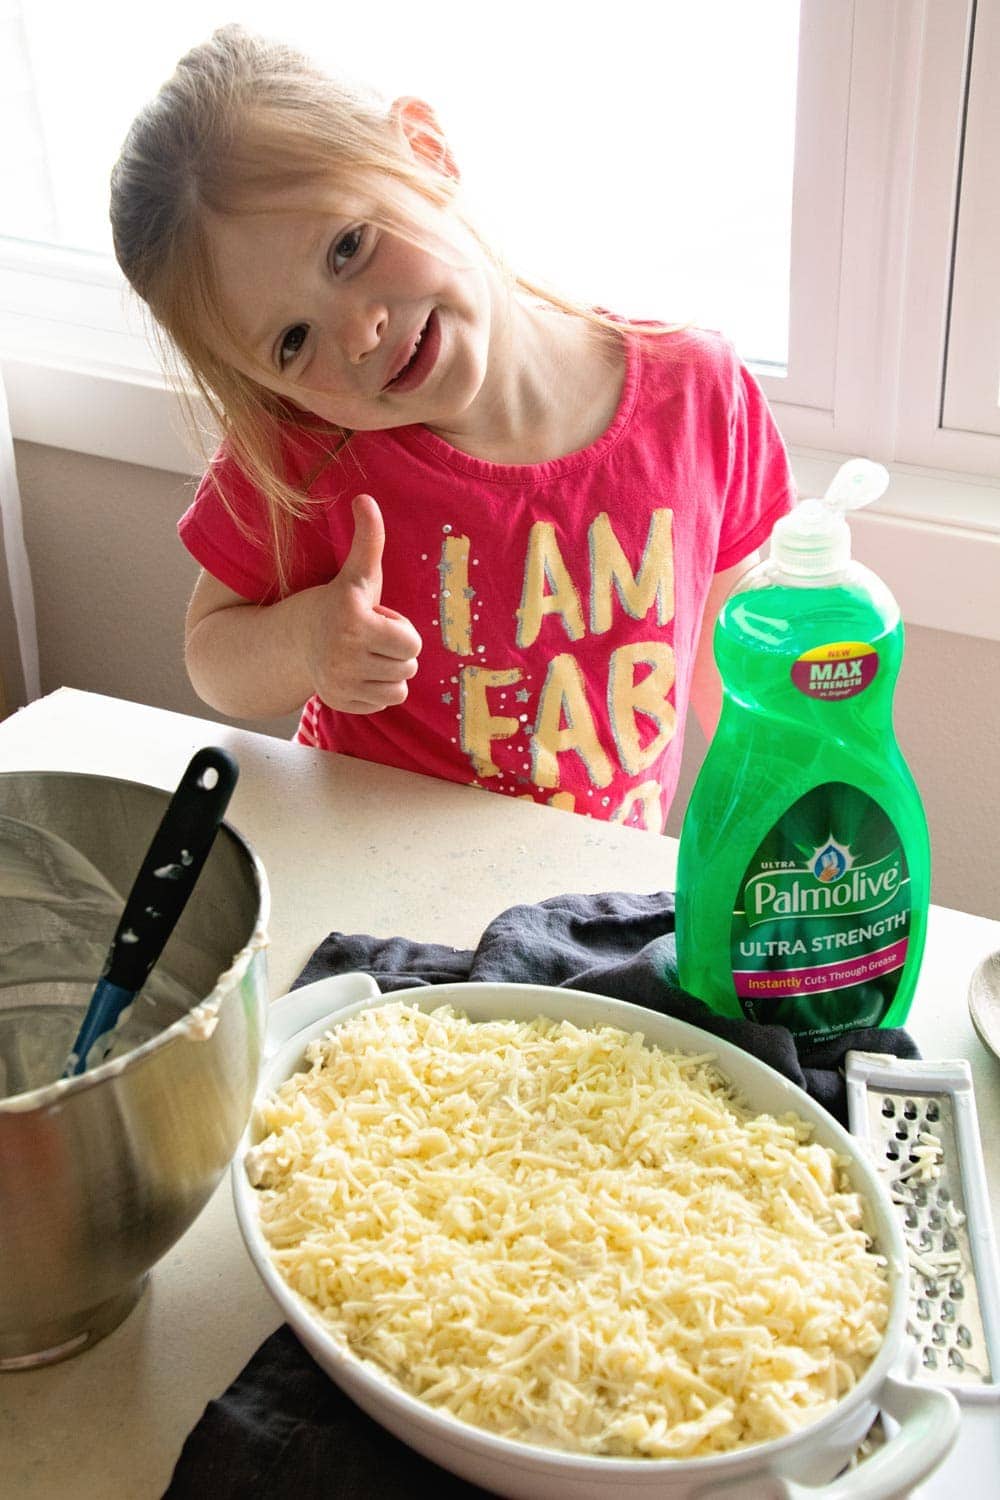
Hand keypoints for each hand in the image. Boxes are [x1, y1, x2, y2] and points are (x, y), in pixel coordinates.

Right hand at [304, 494, 421, 712]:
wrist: (294, 639)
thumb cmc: (338, 604)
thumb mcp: (358, 574)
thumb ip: (368, 539)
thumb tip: (365, 498)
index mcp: (353, 619)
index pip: (413, 644)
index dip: (401, 629)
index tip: (376, 619)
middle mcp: (343, 654)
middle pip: (408, 667)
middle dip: (396, 651)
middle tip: (370, 637)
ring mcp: (338, 682)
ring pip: (398, 690)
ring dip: (389, 673)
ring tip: (366, 654)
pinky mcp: (338, 702)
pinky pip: (382, 704)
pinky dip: (375, 691)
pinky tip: (357, 673)